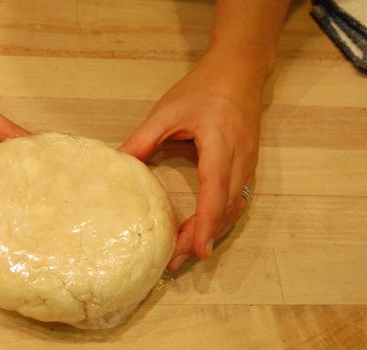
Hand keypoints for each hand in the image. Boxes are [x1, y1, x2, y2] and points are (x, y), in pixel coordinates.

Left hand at [120, 53, 262, 270]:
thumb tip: (118, 164)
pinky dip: (221, 220)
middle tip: (176, 260)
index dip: (207, 223)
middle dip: (203, 237)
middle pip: (225, 209)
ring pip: (234, 209)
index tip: (197, 250)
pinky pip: (238, 201)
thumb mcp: (168, 110)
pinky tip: (204, 231)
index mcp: (220, 143)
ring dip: (213, 232)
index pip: (215, 190)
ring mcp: (248, 165)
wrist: (239, 71)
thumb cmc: (203, 88)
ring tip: (186, 252)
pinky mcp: (248, 167)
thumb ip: (143, 139)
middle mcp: (239, 159)